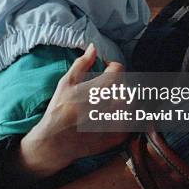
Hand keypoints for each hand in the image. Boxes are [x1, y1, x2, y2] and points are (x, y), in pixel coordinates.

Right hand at [18, 44, 129, 177]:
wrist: (55, 141)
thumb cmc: (59, 109)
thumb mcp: (66, 83)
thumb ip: (81, 63)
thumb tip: (93, 47)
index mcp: (98, 89)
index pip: (118, 70)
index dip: (112, 67)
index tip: (106, 70)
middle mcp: (110, 105)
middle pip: (127, 87)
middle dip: (118, 85)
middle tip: (107, 88)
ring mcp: (116, 122)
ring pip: (132, 104)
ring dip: (124, 100)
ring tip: (111, 102)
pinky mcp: (118, 136)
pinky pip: (132, 122)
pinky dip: (127, 117)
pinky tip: (114, 116)